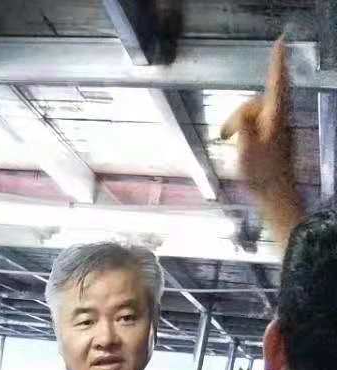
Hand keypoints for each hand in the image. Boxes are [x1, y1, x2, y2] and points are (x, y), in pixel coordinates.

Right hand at [221, 38, 294, 196]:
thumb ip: (243, 127)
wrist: (276, 194)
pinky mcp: (276, 138)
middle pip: (258, 101)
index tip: (280, 42)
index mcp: (274, 118)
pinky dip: (246, 130)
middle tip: (222, 135)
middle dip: (239, 112)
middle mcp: (279, 119)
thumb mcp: (246, 150)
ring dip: (240, 124)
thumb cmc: (261, 175)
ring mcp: (279, 128)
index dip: (277, 63)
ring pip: (256, 114)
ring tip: (227, 141)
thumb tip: (241, 114)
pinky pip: (259, 124)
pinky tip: (240, 144)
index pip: (276, 84)